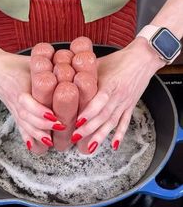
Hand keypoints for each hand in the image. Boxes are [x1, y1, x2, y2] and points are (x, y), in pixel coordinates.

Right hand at [0, 48, 59, 149]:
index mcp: (20, 88)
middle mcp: (16, 101)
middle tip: (60, 127)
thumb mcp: (32, 62)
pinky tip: (35, 147)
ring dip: (37, 135)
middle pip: (26, 118)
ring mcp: (14, 109)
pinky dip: (27, 138)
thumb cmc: (15, 64)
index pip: (28, 103)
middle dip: (43, 126)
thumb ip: (49, 66)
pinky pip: (20, 128)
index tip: (54, 116)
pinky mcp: (14, 113)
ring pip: (23, 125)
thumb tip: (71, 67)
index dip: (40, 112)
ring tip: (50, 142)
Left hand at [70, 38, 163, 152]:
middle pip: (104, 115)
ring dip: (101, 136)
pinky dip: (120, 135)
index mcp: (111, 83)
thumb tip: (63, 77)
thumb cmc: (120, 59)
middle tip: (75, 137)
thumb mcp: (99, 63)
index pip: (100, 101)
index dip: (89, 112)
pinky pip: (125, 123)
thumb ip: (84, 72)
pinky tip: (113, 145)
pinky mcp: (130, 106)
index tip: (78, 122)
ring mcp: (125, 103)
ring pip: (113, 122)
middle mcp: (119, 96)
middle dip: (89, 129)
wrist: (144, 58)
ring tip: (90, 148)